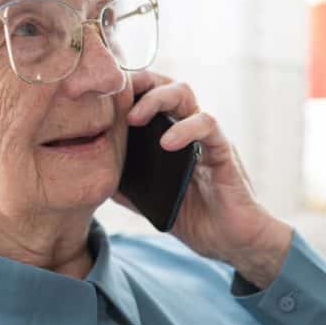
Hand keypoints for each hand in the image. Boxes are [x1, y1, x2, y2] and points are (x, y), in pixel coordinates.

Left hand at [113, 71, 292, 288]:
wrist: (230, 241)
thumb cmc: (195, 217)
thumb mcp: (150, 200)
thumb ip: (127, 184)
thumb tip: (95, 175)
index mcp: (172, 134)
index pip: (150, 94)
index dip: (129, 88)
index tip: (104, 95)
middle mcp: (189, 128)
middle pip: (165, 83)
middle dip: (140, 83)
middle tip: (116, 98)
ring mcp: (206, 136)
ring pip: (185, 94)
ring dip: (157, 99)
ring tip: (134, 118)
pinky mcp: (223, 150)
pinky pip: (207, 126)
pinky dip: (185, 129)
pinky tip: (166, 143)